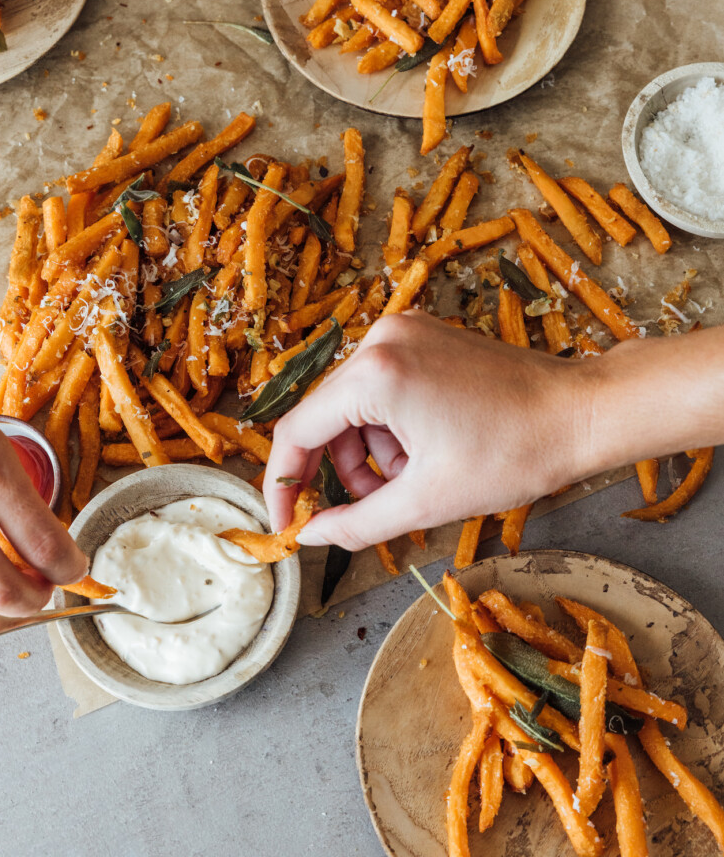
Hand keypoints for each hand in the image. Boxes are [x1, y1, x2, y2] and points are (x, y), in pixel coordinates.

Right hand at [263, 311, 593, 549]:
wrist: (581, 413)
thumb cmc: (514, 453)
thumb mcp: (426, 500)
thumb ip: (355, 522)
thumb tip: (308, 535)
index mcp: (375, 373)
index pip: (297, 430)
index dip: (285, 483)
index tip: (286, 520)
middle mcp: (381, 339)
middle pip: (324, 416)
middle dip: (339, 469)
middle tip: (366, 508)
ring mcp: (403, 331)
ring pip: (353, 404)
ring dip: (368, 451)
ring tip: (410, 481)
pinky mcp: (422, 335)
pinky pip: (381, 386)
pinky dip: (389, 425)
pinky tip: (423, 451)